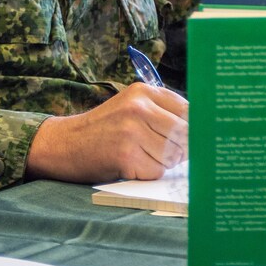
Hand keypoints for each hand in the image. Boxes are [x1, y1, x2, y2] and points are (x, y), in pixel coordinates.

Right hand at [26, 84, 188, 183]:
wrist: (63, 144)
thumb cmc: (103, 130)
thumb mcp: (130, 108)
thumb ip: (162, 113)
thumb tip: (202, 133)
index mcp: (143, 91)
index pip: (189, 110)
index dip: (197, 129)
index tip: (202, 139)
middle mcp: (138, 108)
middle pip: (185, 135)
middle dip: (181, 149)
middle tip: (164, 153)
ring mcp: (131, 132)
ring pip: (172, 156)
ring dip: (162, 163)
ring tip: (141, 156)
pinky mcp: (125, 156)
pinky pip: (156, 171)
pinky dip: (148, 174)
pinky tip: (130, 166)